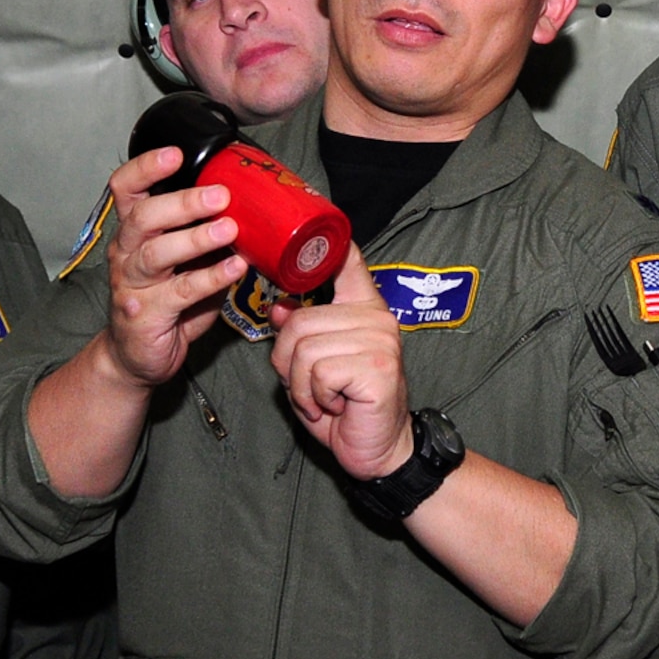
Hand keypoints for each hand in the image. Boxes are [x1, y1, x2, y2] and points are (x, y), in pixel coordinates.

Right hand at [101, 147, 248, 388]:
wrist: (138, 355)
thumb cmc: (165, 299)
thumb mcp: (181, 260)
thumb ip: (203, 234)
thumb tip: (251, 206)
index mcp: (133, 231)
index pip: (125, 189)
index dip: (146, 167)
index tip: (176, 153)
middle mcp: (126, 253)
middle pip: (142, 217)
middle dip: (182, 202)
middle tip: (220, 195)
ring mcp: (131, 284)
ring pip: (158, 254)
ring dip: (196, 238)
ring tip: (230, 229)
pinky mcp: (145, 314)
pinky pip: (180, 292)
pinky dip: (211, 278)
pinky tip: (235, 269)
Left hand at [269, 246, 413, 479]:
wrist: (379, 451)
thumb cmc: (346, 408)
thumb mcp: (314, 368)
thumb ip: (301, 335)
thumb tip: (279, 310)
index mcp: (363, 310)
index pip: (349, 262)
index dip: (332, 240)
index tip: (319, 208)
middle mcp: (377, 318)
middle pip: (299, 321)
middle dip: (289, 364)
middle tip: (314, 388)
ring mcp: (380, 340)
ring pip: (303, 349)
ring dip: (302, 386)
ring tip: (326, 398)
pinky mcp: (378, 367)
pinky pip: (317, 372)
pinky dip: (315, 397)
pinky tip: (337, 406)